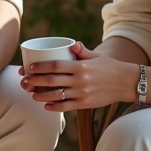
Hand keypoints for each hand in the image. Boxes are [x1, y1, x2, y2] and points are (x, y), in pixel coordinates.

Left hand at [19, 41, 138, 111]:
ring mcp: (82, 93)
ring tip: (32, 94)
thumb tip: (72, 44)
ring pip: (57, 96)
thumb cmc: (109, 67)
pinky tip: (46, 106)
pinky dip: (54, 107)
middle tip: (25, 81)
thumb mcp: (96, 56)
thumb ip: (82, 51)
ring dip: (41, 95)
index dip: (41, 67)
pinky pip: (66, 107)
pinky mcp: (85, 104)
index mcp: (81, 66)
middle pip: (52, 81)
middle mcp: (80, 80)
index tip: (30, 68)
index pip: (56, 65)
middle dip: (36, 81)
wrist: (125, 83)